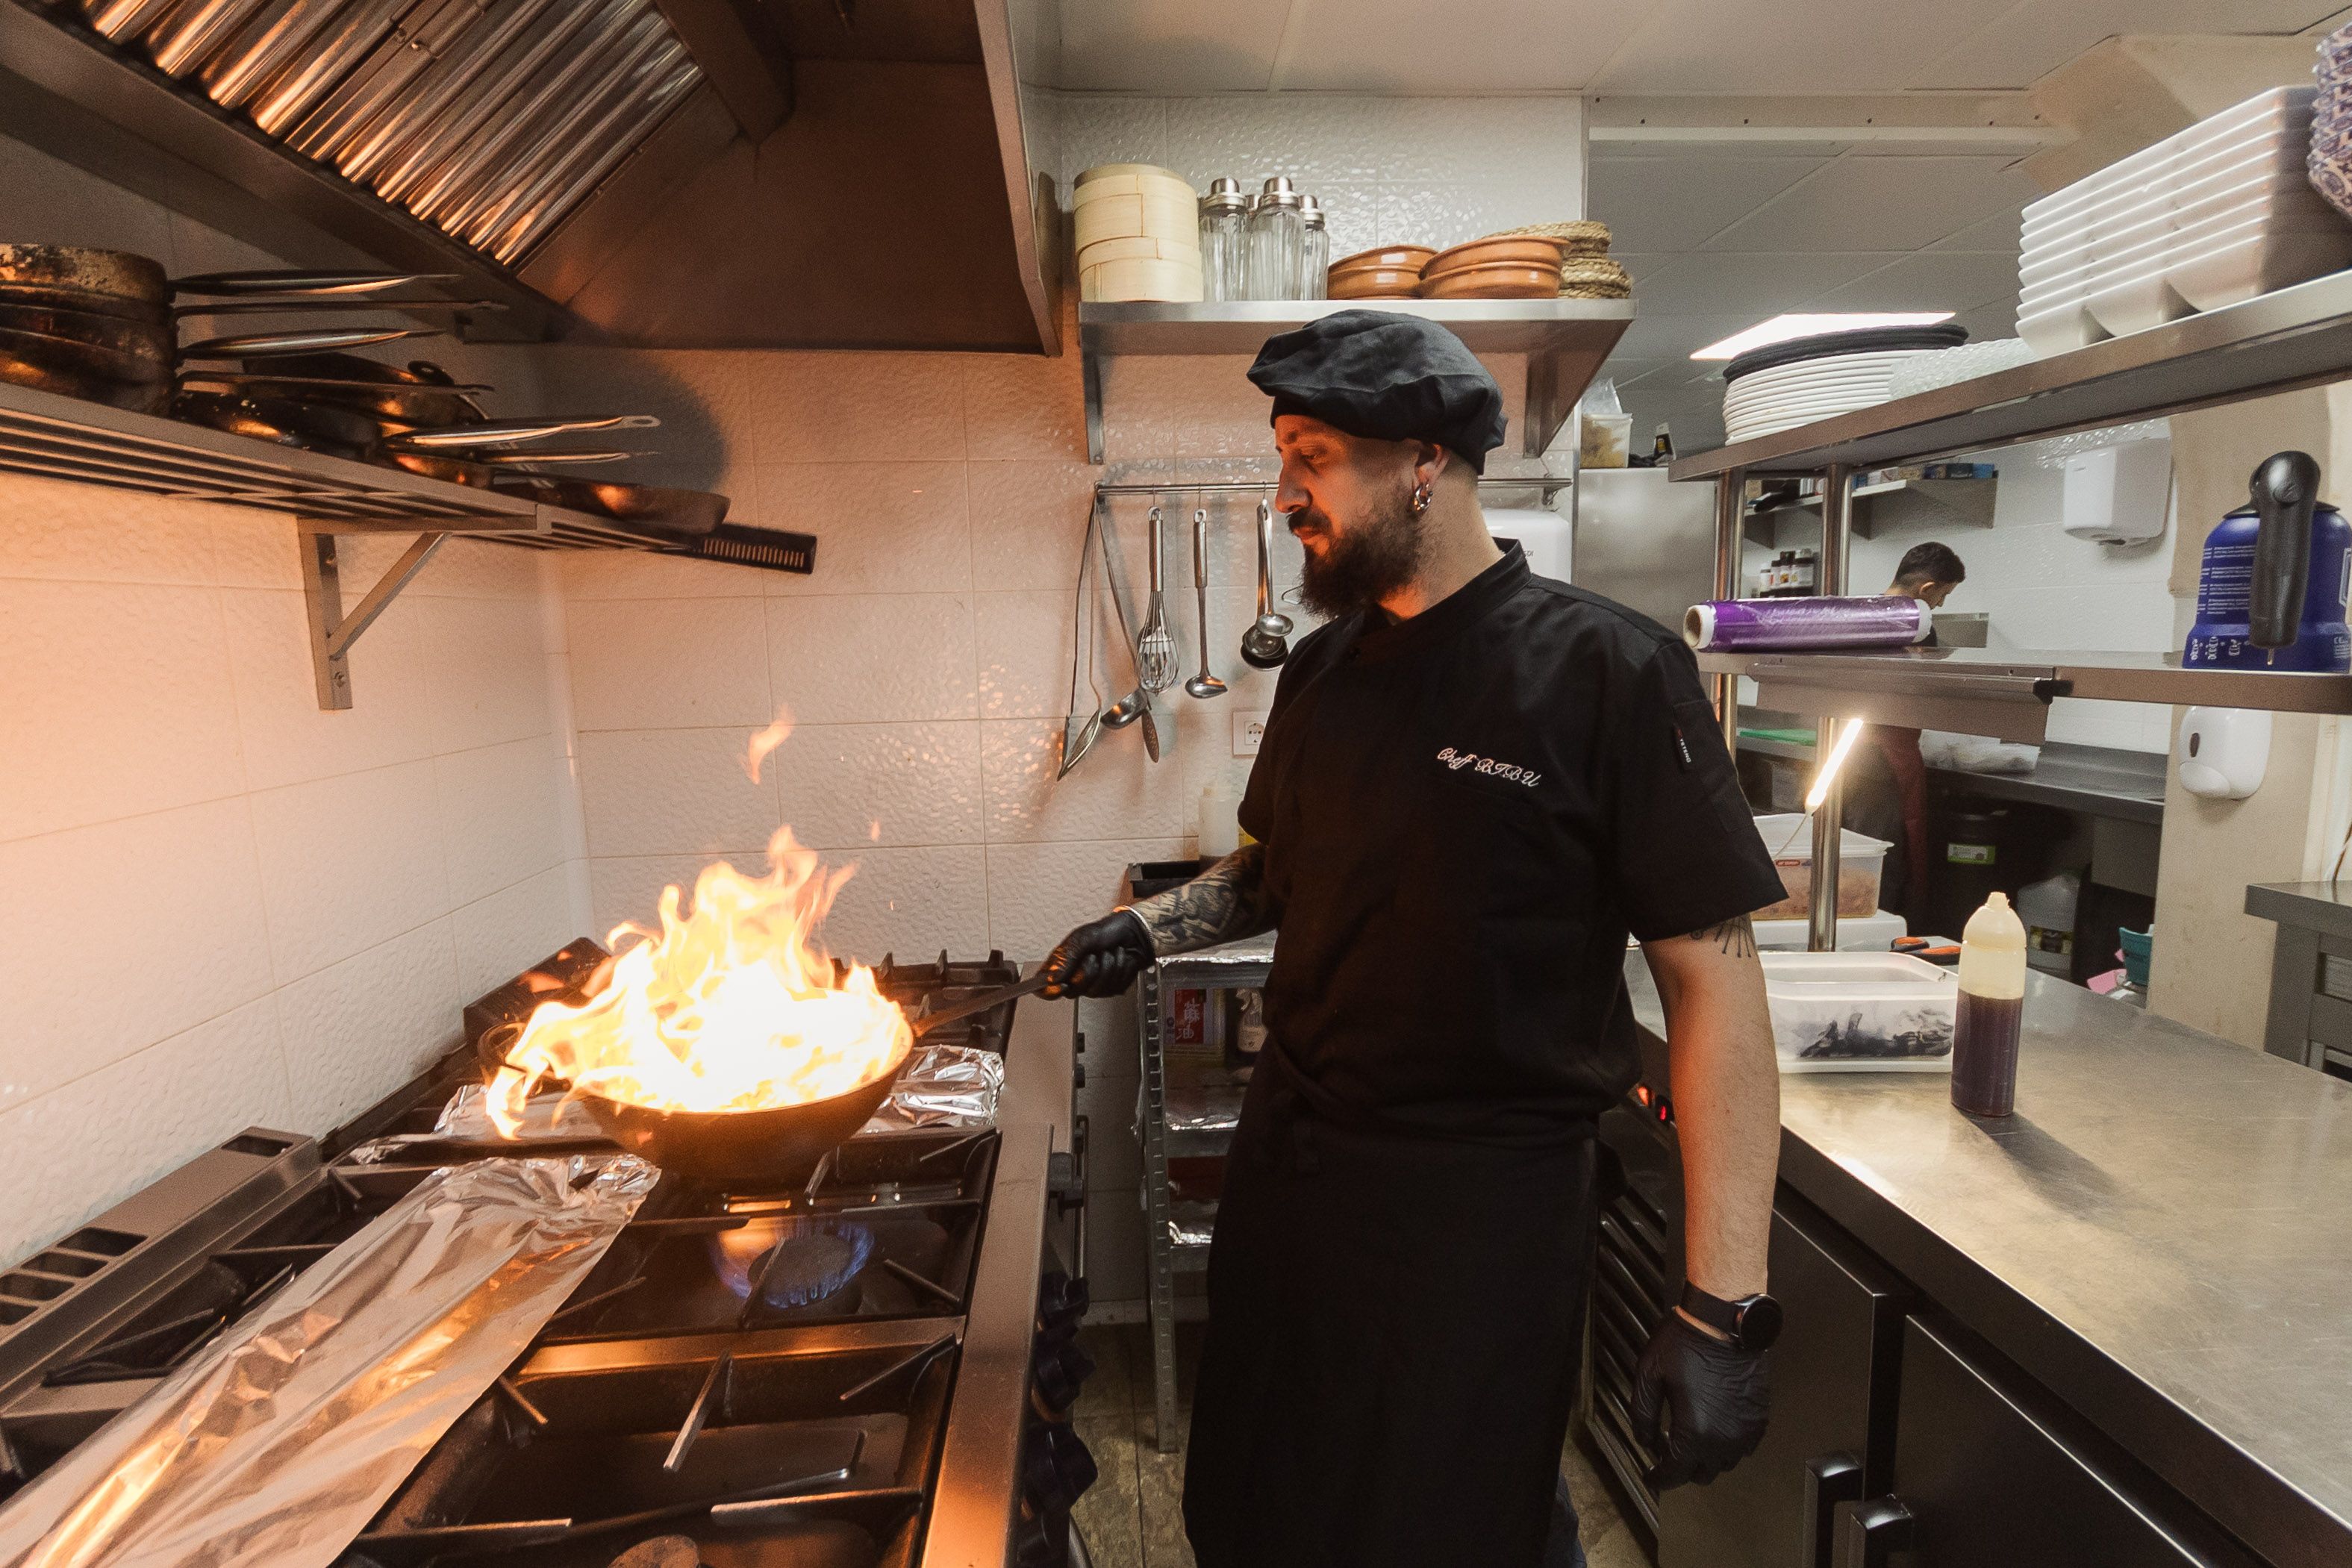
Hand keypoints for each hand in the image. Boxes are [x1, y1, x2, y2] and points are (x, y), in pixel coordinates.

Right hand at [1039, 910, 1154, 997]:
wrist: (1132, 933)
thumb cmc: (1105, 932)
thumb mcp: (1081, 938)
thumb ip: (1065, 958)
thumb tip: (1052, 978)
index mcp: (1060, 965)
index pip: (1043, 987)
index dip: (1049, 991)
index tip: (1062, 984)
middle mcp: (1073, 978)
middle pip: (1071, 992)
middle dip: (1087, 971)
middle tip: (1093, 955)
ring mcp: (1091, 985)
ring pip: (1094, 991)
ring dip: (1106, 968)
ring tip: (1107, 954)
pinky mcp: (1109, 988)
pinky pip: (1111, 988)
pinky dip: (1118, 970)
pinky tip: (1117, 959)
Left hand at [1630, 1310, 1770, 1488]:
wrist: (1726, 1322)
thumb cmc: (1687, 1342)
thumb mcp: (1650, 1375)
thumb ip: (1642, 1414)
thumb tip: (1643, 1440)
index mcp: (1695, 1432)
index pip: (1675, 1474)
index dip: (1659, 1478)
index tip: (1652, 1477)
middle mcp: (1724, 1439)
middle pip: (1702, 1474)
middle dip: (1682, 1467)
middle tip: (1668, 1450)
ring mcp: (1746, 1431)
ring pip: (1725, 1463)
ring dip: (1706, 1458)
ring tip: (1691, 1436)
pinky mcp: (1759, 1418)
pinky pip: (1744, 1447)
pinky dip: (1728, 1445)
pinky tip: (1715, 1426)